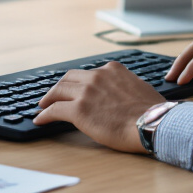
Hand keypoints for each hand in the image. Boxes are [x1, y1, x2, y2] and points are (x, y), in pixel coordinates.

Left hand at [34, 62, 163, 152]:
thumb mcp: (139, 87)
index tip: (75, 88)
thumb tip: (122, 93)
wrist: (152, 123)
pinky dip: (44, 115)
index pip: (89, 73)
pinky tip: (40, 120)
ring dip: (48, 99)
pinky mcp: (78, 110)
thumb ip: (125, 86)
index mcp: (112, 70)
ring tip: (43, 106)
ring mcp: (86, 92)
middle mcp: (97, 76)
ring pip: (58, 91)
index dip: (79, 82)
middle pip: (69, 78)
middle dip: (60, 87)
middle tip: (53, 95)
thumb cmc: (152, 112)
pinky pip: (54, 110)